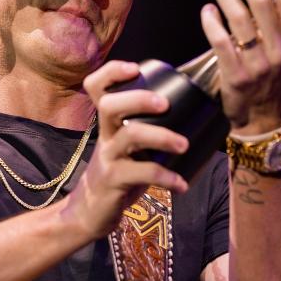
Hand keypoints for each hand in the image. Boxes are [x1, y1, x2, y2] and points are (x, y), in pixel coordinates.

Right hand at [67, 60, 189, 239]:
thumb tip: (191, 116)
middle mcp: (104, 136)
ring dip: (161, 136)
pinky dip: (167, 178)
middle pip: (110, 106)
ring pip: (129, 136)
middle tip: (164, 103)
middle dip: (138, 99)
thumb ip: (146, 132)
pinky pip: (142, 173)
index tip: (135, 68)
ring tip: (184, 144)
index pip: (96, 88)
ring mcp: (107, 158)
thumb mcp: (125, 149)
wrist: (89, 213)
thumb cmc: (117, 175)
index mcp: (107, 124)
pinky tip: (182, 184)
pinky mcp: (113, 181)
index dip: (111, 73)